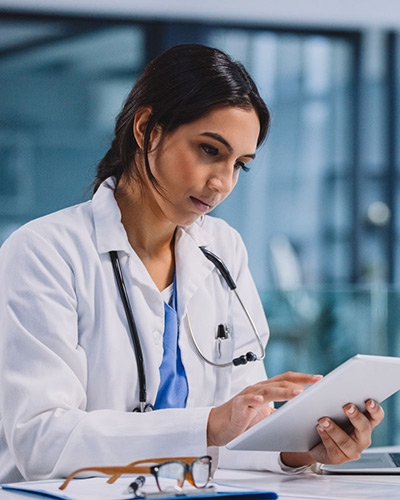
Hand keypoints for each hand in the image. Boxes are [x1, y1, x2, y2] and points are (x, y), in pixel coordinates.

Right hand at [207, 371, 322, 446]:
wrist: (219, 426)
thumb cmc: (243, 419)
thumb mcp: (266, 414)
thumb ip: (281, 411)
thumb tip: (301, 415)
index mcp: (266, 389)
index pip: (287, 379)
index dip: (303, 377)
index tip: (320, 379)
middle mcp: (258, 388)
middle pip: (281, 381)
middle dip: (300, 382)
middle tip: (316, 383)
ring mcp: (247, 395)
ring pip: (268, 390)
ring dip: (283, 391)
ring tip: (297, 393)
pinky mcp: (237, 406)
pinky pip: (245, 400)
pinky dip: (253, 399)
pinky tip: (260, 401)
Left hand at [281, 399, 383, 467]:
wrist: (313, 441)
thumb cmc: (329, 420)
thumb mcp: (335, 409)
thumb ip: (338, 399)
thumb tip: (331, 384)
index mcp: (366, 423)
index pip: (376, 416)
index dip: (375, 409)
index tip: (368, 401)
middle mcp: (362, 438)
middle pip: (364, 428)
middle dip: (355, 417)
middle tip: (347, 407)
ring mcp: (352, 450)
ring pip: (346, 441)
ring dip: (334, 429)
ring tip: (323, 420)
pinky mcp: (339, 458)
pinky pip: (333, 448)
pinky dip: (325, 437)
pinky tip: (319, 428)